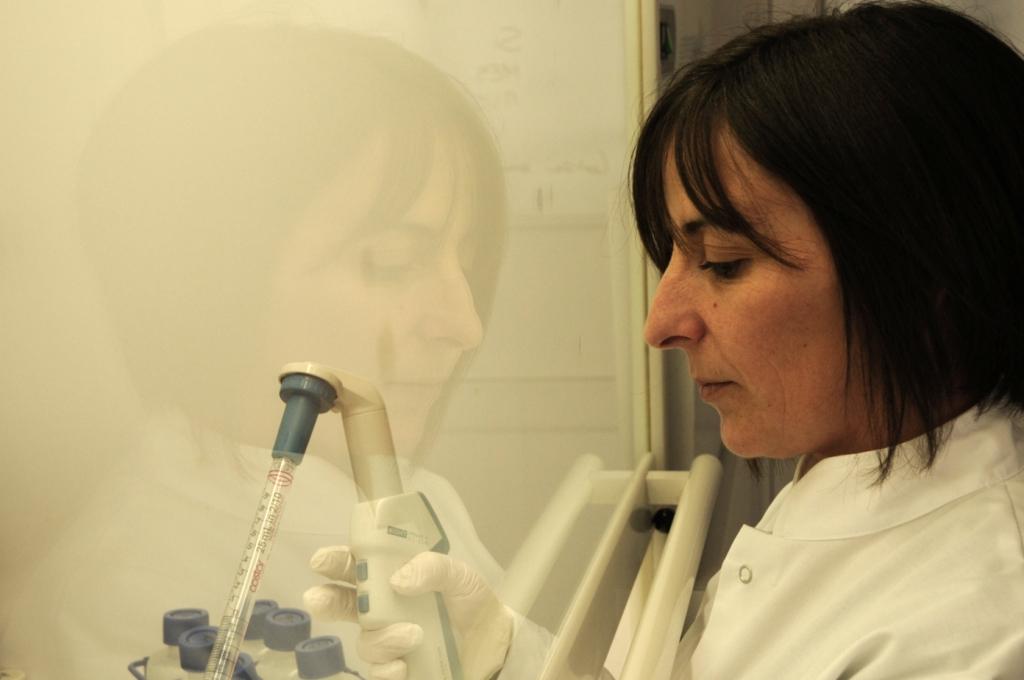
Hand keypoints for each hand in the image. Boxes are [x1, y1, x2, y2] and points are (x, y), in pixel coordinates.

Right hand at [304, 546, 513, 679]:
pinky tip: (404, 665)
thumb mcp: (459, 575)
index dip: (335, 562)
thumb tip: (399, 579)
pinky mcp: (397, 669)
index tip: (321, 562)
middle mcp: (383, 609)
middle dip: (326, 600)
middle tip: (318, 599)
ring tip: (413, 634)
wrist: (494, 642)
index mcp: (392, 578)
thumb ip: (432, 568)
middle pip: (342, 604)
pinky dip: (388, 668)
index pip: (356, 567)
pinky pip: (377, 672)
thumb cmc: (471, 602)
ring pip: (365, 641)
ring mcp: (388, 640)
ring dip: (383, 638)